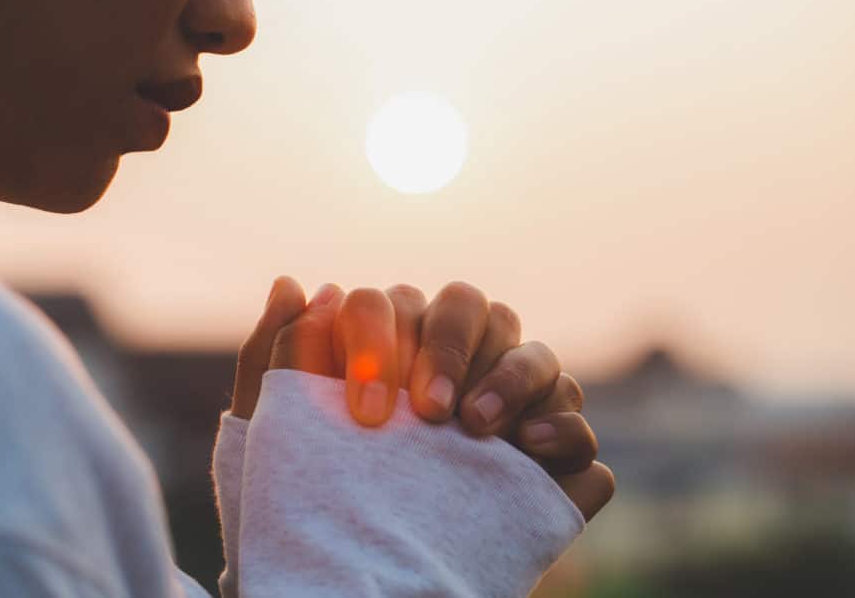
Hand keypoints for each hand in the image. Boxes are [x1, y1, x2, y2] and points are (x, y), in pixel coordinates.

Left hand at [230, 276, 614, 519]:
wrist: (362, 576)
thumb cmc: (318, 496)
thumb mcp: (281, 436)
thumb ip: (278, 357)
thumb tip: (295, 285)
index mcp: (393, 345)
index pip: (395, 304)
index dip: (384, 340)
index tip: (367, 410)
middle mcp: (455, 364)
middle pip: (471, 306)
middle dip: (449, 347)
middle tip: (426, 412)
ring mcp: (510, 405)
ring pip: (533, 352)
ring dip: (509, 377)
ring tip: (476, 429)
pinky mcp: (551, 455)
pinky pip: (575, 419)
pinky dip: (563, 425)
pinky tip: (531, 448)